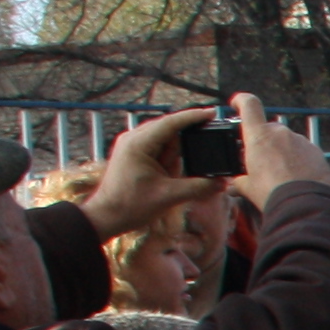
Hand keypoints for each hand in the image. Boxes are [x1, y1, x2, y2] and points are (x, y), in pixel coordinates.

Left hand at [81, 107, 220, 242]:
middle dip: (185, 146)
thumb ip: (198, 187)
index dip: (193, 117)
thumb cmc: (131, 205)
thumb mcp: (169, 196)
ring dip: (174, 158)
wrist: (107, 216)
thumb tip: (222, 183)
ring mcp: (133, 145)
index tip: (213, 113)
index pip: (171, 122)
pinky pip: (159, 151)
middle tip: (194, 159)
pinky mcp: (135, 155)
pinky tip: (169, 174)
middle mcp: (134, 139)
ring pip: (165, 142)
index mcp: (139, 143)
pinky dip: (168, 161)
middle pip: (170, 131)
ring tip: (169, 178)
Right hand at [229, 94, 329, 206]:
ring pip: (286, 142)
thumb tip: (235, 186)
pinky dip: (297, 161)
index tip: (236, 104)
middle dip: (262, 144)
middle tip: (259, 163)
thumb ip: (240, 182)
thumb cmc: (274, 194)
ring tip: (279, 177)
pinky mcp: (316, 153)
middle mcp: (281, 133)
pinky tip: (296, 179)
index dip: (241, 101)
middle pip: (267, 130)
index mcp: (259, 136)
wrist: (307, 206)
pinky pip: (302, 152)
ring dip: (281, 153)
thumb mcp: (249, 188)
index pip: (249, 104)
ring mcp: (301, 142)